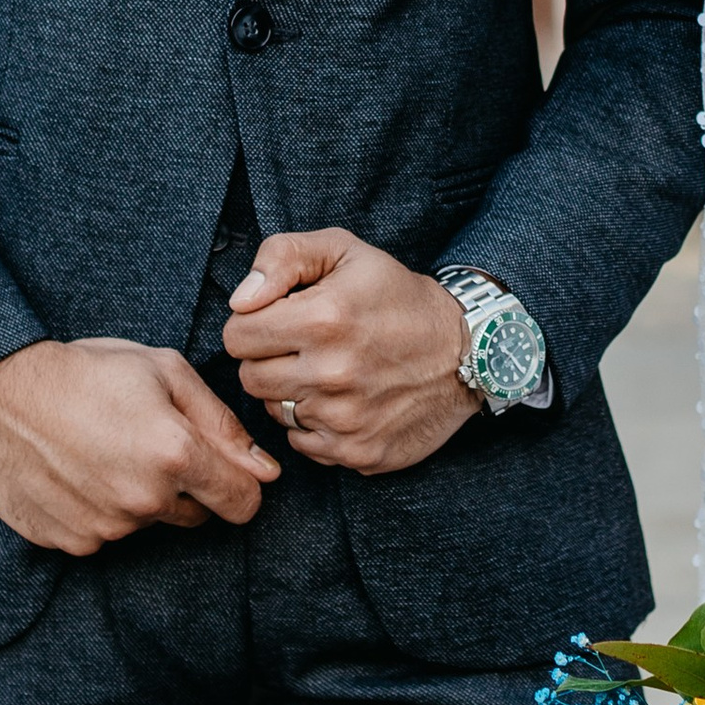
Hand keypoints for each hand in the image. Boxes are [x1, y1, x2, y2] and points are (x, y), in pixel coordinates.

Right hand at [0, 337, 277, 550]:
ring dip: (137, 496)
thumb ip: (221, 423)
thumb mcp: (164, 371)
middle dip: (184, 487)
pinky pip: (103, 534)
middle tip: (145, 443)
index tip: (224, 471)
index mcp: (176, 454)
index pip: (243, 503)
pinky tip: (74, 472)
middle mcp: (144, 500)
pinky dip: (97, 510)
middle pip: (196, 515)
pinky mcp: (70, 543)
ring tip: (101, 450)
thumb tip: (265, 470)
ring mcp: (105, 527)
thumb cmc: (86, 371)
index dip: (240, 486)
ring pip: (146, 523)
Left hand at [223, 229, 480, 472]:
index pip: (236, 337)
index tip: (280, 319)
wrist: (468, 352)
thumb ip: (281, 258)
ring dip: (291, 393)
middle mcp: (331, 375)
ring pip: (275, 412)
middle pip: (249, 379)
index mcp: (323, 319)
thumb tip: (240, 301)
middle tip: (303, 346)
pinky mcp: (358, 453)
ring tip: (328, 371)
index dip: (253, 324)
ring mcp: (345, 420)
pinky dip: (315, 425)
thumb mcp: (344, 251)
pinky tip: (344, 400)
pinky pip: (303, 444)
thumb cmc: (398, 296)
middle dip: (267, 359)